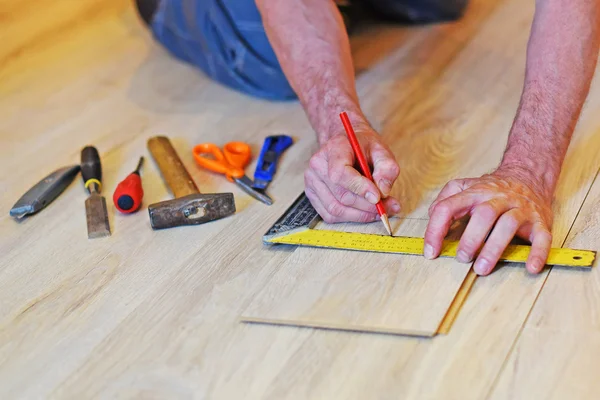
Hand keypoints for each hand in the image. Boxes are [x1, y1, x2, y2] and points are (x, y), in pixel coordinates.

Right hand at [305, 125, 400, 222]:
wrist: (344, 144)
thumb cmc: (363, 147)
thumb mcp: (381, 150)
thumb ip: (386, 168)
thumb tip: (383, 192)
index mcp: (333, 148)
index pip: (340, 173)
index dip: (359, 188)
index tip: (378, 197)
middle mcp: (318, 165)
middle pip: (341, 195)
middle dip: (368, 206)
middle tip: (389, 207)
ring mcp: (312, 181)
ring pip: (336, 209)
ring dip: (361, 215)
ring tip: (379, 211)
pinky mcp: (312, 195)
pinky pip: (330, 215)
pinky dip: (350, 218)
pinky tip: (364, 213)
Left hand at [424, 168, 553, 274]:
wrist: (528, 177)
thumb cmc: (491, 190)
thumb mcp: (464, 187)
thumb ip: (445, 199)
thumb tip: (432, 216)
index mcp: (474, 193)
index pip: (448, 207)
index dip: (435, 230)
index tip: (430, 252)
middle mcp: (498, 198)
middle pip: (483, 215)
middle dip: (471, 239)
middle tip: (462, 258)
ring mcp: (520, 209)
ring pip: (508, 224)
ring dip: (494, 248)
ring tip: (482, 268)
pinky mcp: (539, 221)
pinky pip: (542, 236)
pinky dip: (537, 252)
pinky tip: (530, 267)